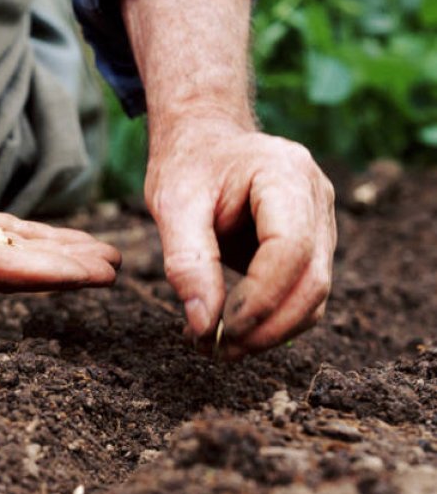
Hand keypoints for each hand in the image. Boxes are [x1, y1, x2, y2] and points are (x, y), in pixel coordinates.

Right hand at [0, 73, 120, 290]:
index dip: (42, 273)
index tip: (86, 275)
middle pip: (7, 271)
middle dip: (61, 272)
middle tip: (111, 271)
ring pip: (12, 257)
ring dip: (57, 258)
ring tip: (104, 258)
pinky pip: (5, 238)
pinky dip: (38, 241)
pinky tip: (67, 243)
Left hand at [146, 117, 336, 358]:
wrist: (205, 142)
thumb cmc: (188, 165)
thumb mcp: (172, 204)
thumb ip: (187, 262)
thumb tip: (203, 324)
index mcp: (287, 175)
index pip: (291, 249)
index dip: (258, 298)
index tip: (215, 329)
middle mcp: (317, 199)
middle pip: (313, 282)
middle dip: (265, 327)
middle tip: (214, 351)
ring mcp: (322, 224)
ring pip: (314, 297)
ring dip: (269, 333)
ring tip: (216, 347)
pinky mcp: (312, 247)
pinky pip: (302, 296)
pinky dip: (270, 322)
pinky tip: (229, 330)